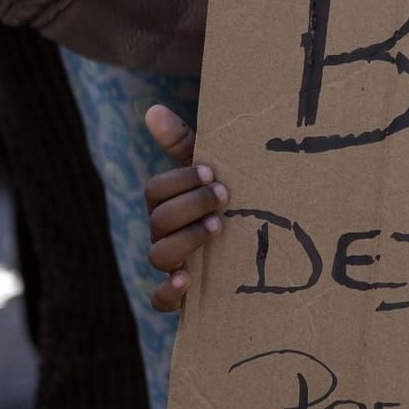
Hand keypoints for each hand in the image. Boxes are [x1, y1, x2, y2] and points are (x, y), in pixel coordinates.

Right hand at [144, 105, 226, 312]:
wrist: (256, 246)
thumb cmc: (226, 200)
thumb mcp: (210, 172)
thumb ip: (183, 142)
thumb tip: (152, 109)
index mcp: (168, 202)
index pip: (156, 190)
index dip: (180, 181)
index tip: (211, 172)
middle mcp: (163, 233)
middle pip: (158, 219)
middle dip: (191, 205)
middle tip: (224, 196)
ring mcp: (171, 264)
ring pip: (158, 255)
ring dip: (186, 240)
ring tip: (218, 228)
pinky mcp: (181, 295)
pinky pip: (160, 300)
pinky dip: (169, 292)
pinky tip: (186, 281)